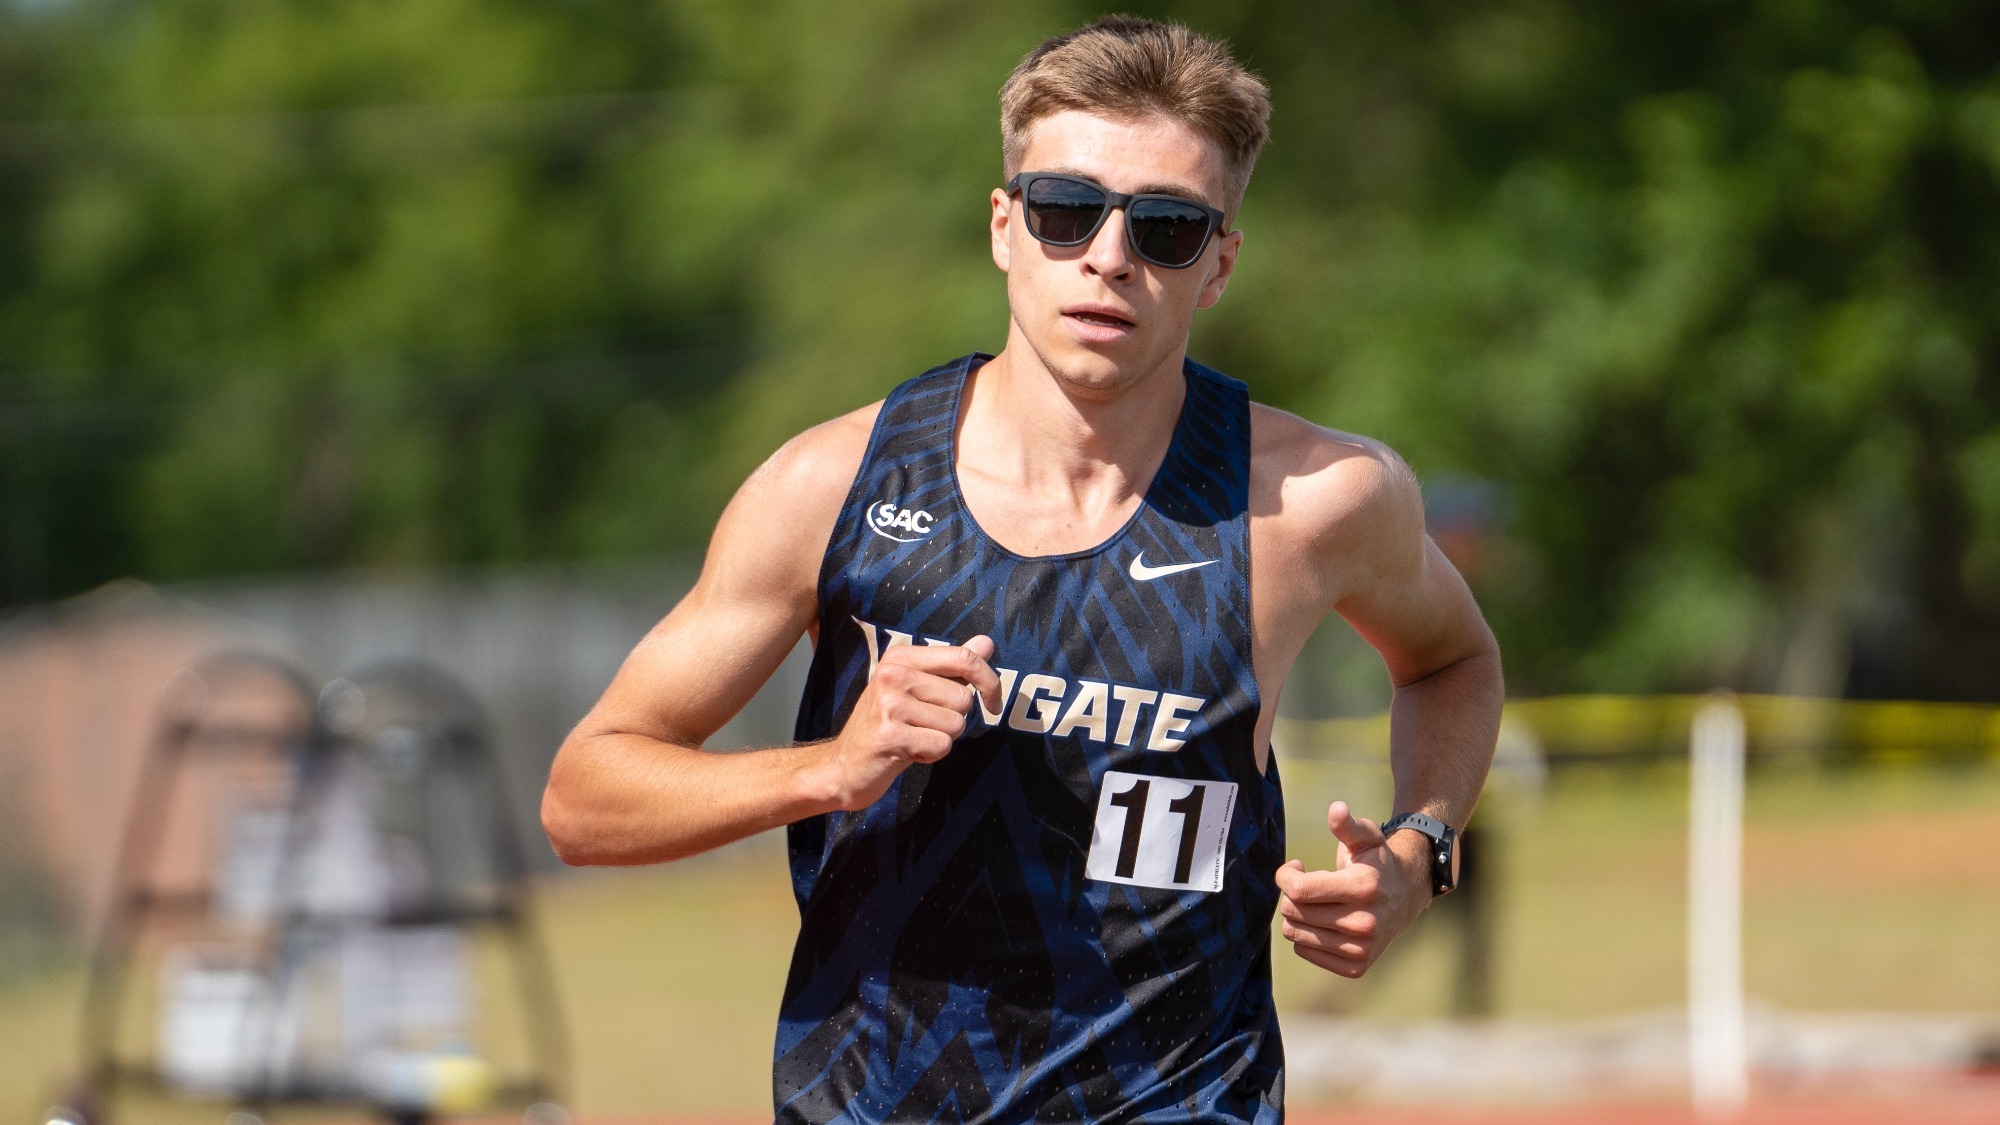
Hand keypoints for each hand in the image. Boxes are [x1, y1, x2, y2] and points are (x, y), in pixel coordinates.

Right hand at [824, 635, 1002, 810]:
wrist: (845, 765)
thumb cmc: (888, 725)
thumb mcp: (919, 690)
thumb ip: (953, 667)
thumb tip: (986, 643)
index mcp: (902, 657)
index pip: (964, 657)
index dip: (990, 682)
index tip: (993, 703)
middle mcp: (893, 674)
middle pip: (963, 698)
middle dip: (953, 719)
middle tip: (922, 726)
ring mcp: (889, 703)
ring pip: (956, 724)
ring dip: (941, 738)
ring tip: (913, 738)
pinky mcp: (890, 734)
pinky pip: (942, 745)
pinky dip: (931, 755)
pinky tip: (908, 752)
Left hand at [1274, 801, 1432, 977]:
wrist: (1407, 894)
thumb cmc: (1377, 861)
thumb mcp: (1366, 836)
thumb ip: (1347, 825)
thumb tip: (1336, 809)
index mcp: (1363, 888)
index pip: (1299, 890)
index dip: (1285, 875)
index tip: (1295, 865)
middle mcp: (1364, 923)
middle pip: (1293, 911)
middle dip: (1291, 893)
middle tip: (1306, 883)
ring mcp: (1361, 948)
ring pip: (1294, 933)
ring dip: (1296, 914)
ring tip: (1315, 901)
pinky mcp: (1356, 966)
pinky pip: (1304, 951)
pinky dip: (1306, 935)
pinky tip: (1322, 921)